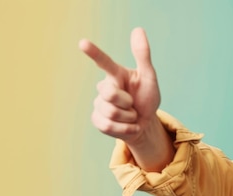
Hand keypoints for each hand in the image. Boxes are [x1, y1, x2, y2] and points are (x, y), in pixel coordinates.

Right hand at [79, 28, 173, 171]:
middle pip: (110, 94)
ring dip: (128, 117)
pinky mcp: (97, 120)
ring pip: (110, 112)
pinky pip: (108, 125)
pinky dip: (125, 129)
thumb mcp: (149, 77)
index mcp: (116, 74)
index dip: (94, 53)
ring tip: (131, 114)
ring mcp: (99, 104)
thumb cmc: (146, 98)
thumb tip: (138, 29)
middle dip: (127, 102)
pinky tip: (128, 126)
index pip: (103, 62)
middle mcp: (104, 87)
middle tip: (133, 104)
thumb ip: (143, 55)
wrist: (146, 124)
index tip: (83, 43)